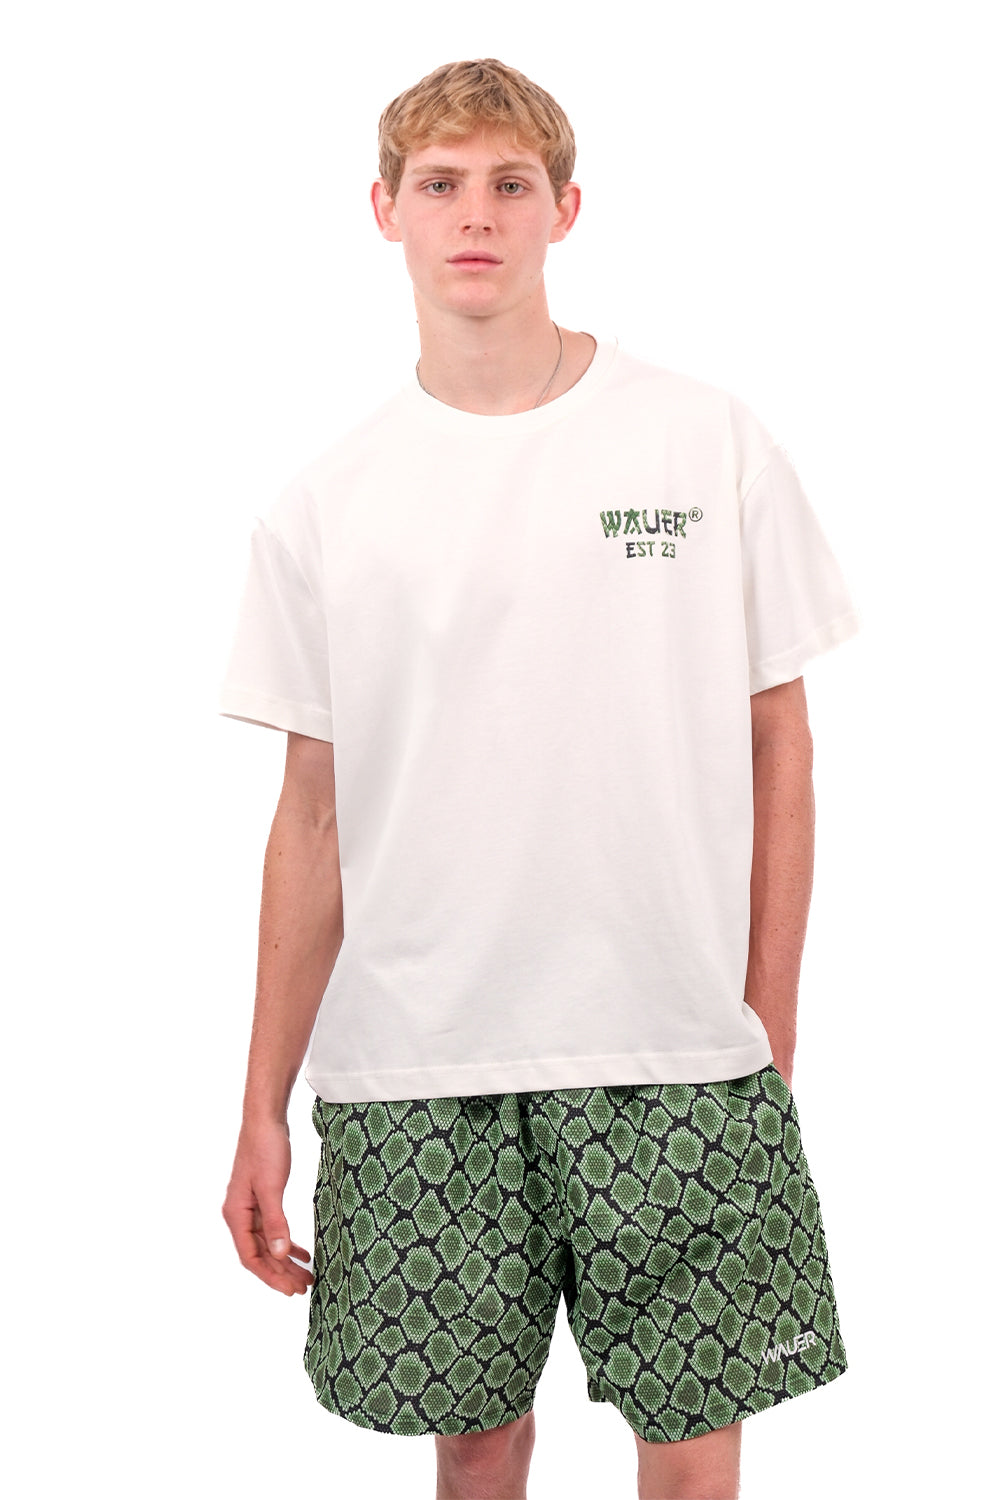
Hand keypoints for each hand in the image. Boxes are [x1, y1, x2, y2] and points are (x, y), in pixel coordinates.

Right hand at [222, 1119, 313, 1295]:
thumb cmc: (265, 1149)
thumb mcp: (271, 1187)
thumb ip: (276, 1222)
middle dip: (281, 1273)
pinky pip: (273, 1229)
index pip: (250, 1257)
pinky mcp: (262, 1199)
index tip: (290, 1290)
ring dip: (285, 1260)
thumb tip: (280, 1255)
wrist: (265, 1120)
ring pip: (268, 1244)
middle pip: (260, 1254)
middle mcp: (239, 1215)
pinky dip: (286, 1242)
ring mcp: (250, 1207)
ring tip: (306, 1275)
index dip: (270, 1276)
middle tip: (303, 1287)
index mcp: (236, 1214)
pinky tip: (302, 1252)